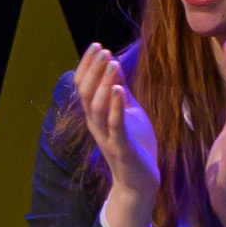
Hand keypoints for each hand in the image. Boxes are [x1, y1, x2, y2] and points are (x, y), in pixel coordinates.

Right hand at [71, 45, 162, 226]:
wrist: (141, 180)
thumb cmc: (136, 144)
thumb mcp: (130, 112)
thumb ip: (122, 92)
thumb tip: (115, 65)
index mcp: (96, 115)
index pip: (84, 86)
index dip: (88, 65)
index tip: (97, 45)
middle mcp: (96, 124)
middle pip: (86, 93)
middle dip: (93, 70)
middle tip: (102, 50)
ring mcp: (107, 136)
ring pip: (98, 106)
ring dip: (104, 83)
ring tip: (111, 63)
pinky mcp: (121, 147)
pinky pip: (115, 125)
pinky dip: (116, 106)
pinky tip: (120, 89)